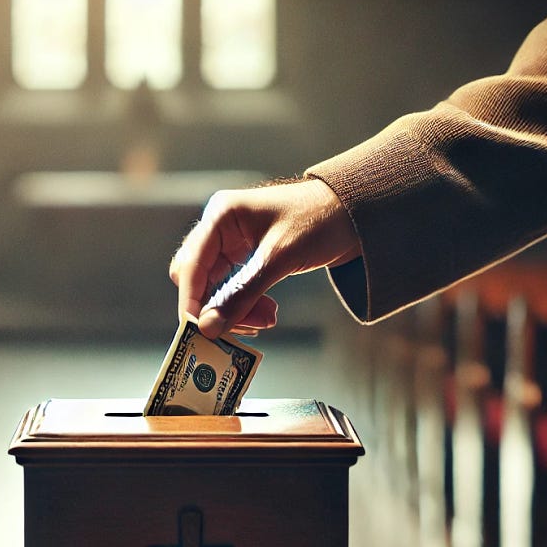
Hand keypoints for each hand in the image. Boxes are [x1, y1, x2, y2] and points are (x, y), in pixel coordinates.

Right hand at [170, 177, 360, 339]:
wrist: (355, 214)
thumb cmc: (319, 221)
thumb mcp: (280, 259)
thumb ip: (242, 294)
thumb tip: (209, 327)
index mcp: (221, 216)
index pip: (190, 265)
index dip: (191, 301)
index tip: (198, 332)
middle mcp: (220, 228)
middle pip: (197, 278)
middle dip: (216, 307)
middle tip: (243, 328)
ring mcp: (232, 243)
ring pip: (215, 288)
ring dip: (234, 310)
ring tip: (266, 320)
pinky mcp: (246, 257)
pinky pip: (232, 289)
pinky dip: (246, 305)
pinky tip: (267, 312)